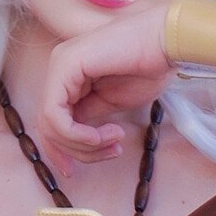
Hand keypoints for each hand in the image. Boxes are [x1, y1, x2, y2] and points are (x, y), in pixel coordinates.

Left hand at [37, 2, 174, 164]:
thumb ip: (88, 118)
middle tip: (111, 151)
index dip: (61, 152)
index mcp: (68, 78)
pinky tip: (101, 135)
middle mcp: (58, 70)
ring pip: (50, 125)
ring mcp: (59, 66)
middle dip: (78, 151)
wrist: (167, 44)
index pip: (51, 122)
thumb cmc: (148, 68)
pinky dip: (77, 135)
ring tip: (114, 140)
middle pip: (48, 128)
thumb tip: (75, 138)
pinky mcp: (64, 66)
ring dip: (83, 145)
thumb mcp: (111, 104)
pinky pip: (55, 115)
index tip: (75, 172)